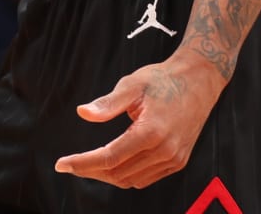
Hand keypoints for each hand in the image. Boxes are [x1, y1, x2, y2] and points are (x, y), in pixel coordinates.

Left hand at [54, 55, 222, 188]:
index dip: (82, 163)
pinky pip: (146, 178)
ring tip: (90, 163)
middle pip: (118, 173)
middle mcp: (164, 151)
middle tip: (71, 163)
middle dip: (90, 171)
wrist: (199, 80)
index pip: (109, 158)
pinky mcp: (178, 161)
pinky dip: (126, 175)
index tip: (61, 164)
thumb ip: (108, 102)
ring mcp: (174, 159)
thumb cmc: (164, 78)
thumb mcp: (133, 83)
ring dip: (107, 175)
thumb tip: (83, 113)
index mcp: (151, 132)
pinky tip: (114, 164)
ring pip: (131, 180)